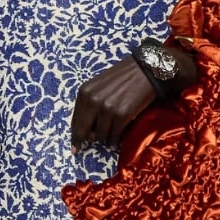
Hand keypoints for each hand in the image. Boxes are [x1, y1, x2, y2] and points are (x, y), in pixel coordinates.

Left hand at [70, 50, 196, 147]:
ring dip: (105, 139)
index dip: (75, 136)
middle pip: (84, 131)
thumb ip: (90, 104)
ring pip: (100, 135)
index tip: (74, 148)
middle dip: (86, 140)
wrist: (145, 71)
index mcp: (85, 92)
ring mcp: (107, 109)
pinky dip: (115, 141)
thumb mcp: (98, 87)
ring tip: (109, 139)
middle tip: (86, 146)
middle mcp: (93, 101)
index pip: (75, 121)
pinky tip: (115, 141)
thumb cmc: (122, 78)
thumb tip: (87, 130)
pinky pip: (114, 135)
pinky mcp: (122, 115)